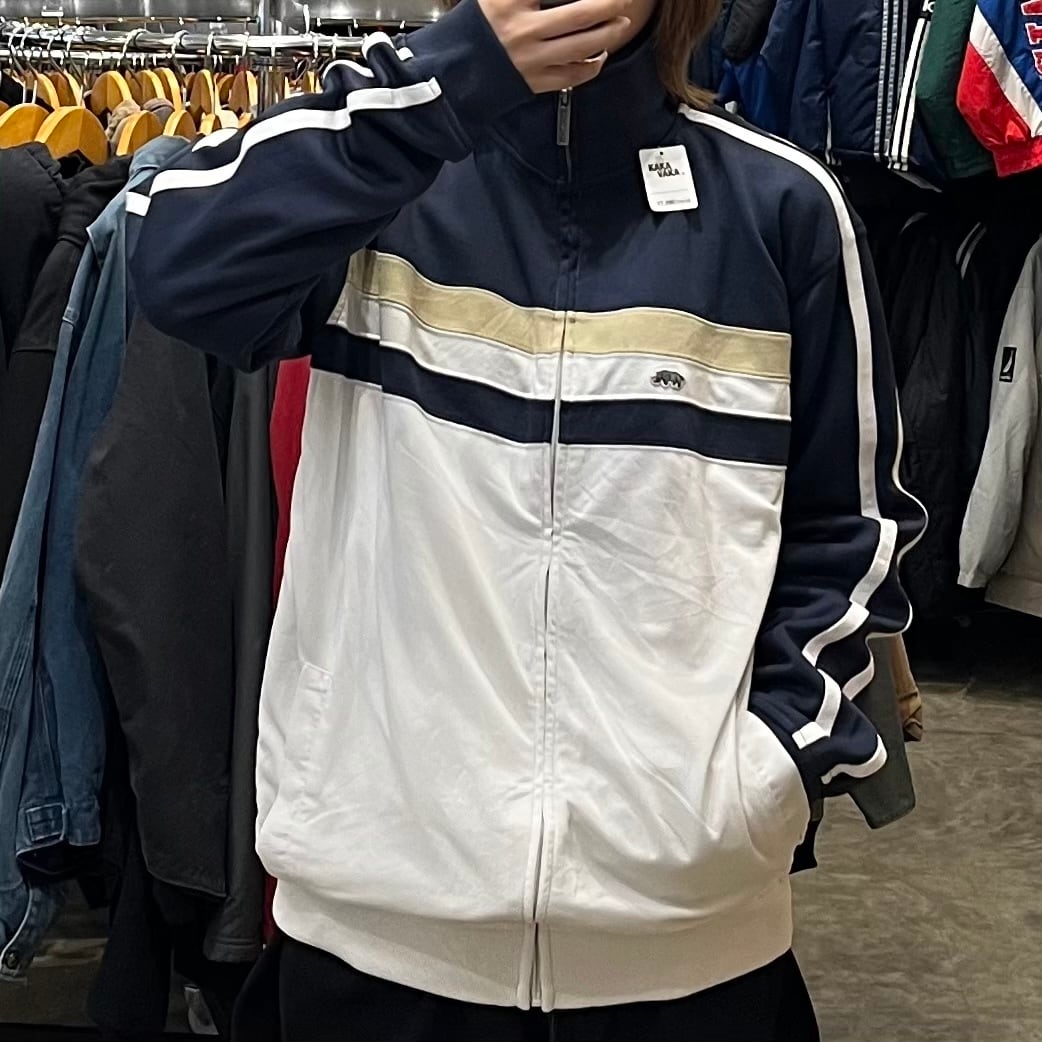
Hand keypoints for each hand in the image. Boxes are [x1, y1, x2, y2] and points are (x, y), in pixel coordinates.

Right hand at [478, 0, 633, 92]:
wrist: (456, 70)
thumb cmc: (477, 27)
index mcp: (510, 1)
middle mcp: (523, 30)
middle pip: (580, 15)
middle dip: (608, 5)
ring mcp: (532, 59)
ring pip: (582, 47)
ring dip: (608, 34)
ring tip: (620, 23)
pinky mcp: (535, 81)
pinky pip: (573, 76)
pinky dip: (592, 65)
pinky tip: (600, 55)